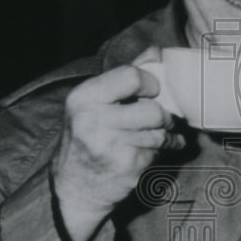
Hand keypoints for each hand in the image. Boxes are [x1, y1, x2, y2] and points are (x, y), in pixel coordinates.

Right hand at [53, 49, 182, 240]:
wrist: (75, 188)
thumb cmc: (87, 138)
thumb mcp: (93, 103)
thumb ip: (124, 77)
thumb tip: (155, 52)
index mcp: (84, 97)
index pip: (132, 76)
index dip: (149, 83)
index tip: (152, 92)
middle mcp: (93, 120)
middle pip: (152, 109)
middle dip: (162, 115)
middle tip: (160, 119)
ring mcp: (110, 146)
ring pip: (159, 132)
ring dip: (165, 135)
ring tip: (160, 136)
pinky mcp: (126, 167)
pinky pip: (157, 152)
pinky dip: (160, 151)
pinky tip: (150, 152)